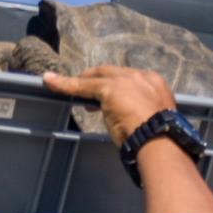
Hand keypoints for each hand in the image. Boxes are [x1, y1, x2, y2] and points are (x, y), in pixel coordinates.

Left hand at [42, 66, 176, 146]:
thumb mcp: (155, 122)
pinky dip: (65, 84)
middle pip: (114, 72)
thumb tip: (135, 124)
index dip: (120, 87)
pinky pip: (81, 86)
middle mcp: (141, 77)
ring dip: (83, 81)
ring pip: (97, 76)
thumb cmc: (161, 140)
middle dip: (99, 79)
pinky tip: (51, 82)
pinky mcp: (107, 89)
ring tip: (71, 86)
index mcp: (156, 85)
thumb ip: (144, 115)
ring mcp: (124, 81)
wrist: (161, 140)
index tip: (115, 98)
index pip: (132, 80)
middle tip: (88, 91)